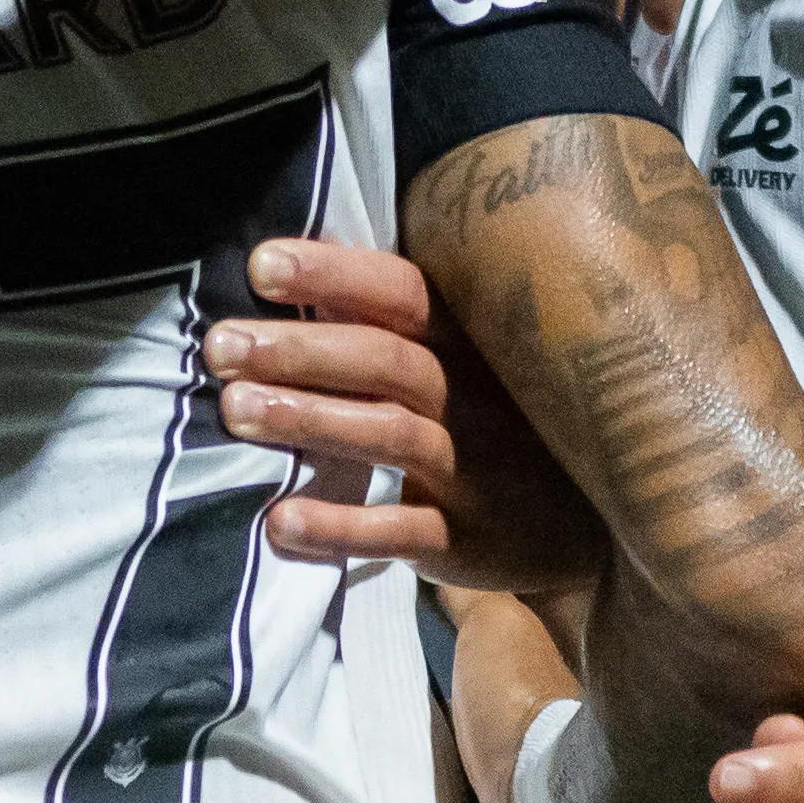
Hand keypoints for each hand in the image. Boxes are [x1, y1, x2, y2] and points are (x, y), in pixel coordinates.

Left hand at [186, 236, 465, 553]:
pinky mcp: (469, 538)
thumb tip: (301, 264)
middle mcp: (472, 397)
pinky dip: (341, 527)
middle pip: (386, 361)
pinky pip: (403, 532)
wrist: (583, 521)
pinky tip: (280, 521)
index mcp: (465, 342)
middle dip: (299, 350)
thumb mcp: (463, 361)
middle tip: (221, 346)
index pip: (402, 293)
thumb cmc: (495, 419)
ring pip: (391, 435)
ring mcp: (474, 470)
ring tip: (236, 409)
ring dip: (310, 420)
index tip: (260, 266)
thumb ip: (391, 322)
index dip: (333, 274)